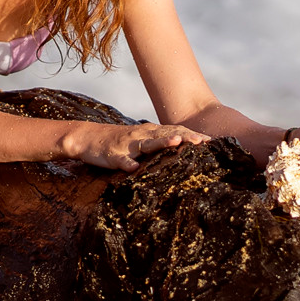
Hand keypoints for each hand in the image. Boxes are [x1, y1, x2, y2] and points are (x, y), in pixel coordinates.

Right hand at [67, 121, 209, 171]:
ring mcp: (128, 145)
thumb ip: (160, 143)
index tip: (211, 141)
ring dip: (161, 143)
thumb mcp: (142, 141)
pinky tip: (134, 168)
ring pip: (147, 144)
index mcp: (150, 133)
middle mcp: (142, 135)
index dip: (192, 135)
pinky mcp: (113, 155)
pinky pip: (121, 160)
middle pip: (166, 134)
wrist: (88, 138)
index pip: (176, 131)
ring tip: (176, 143)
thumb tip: (183, 148)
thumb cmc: (119, 142)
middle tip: (202, 141)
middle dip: (184, 137)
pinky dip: (128, 163)